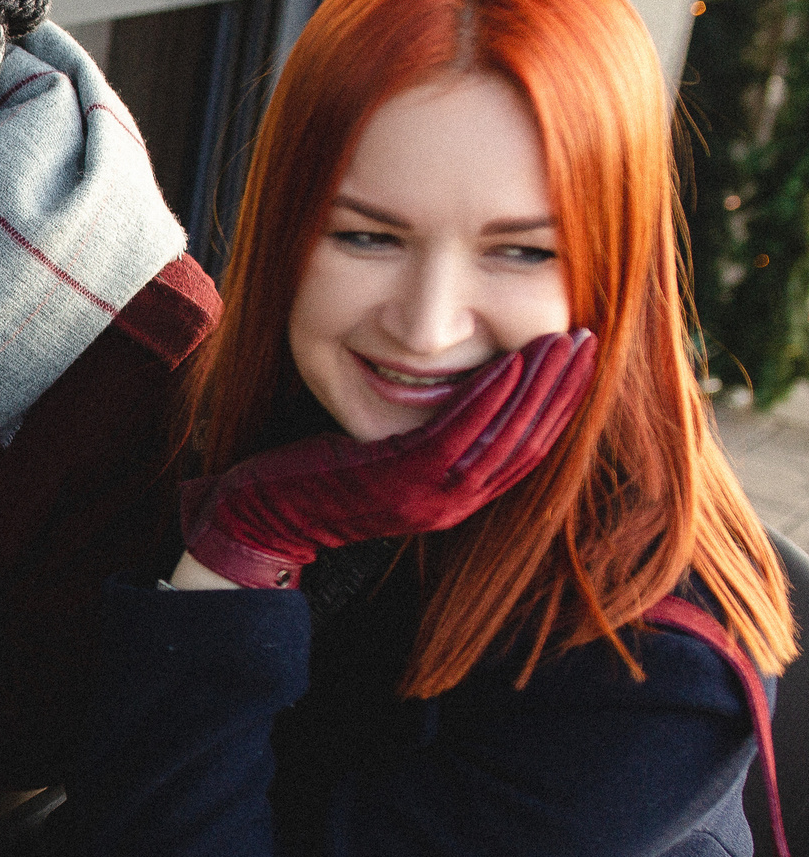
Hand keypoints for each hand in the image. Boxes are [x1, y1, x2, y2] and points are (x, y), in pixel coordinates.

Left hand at [183, 328, 595, 588]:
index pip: (531, 448)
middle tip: (588, 339)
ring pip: (505, 439)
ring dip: (539, 388)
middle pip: (530, 442)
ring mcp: (430, 498)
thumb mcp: (391, 453)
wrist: (268, 516)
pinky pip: (457, 437)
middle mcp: (454, 504)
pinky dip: (487, 400)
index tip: (582, 358)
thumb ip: (433, 430)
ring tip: (563, 340)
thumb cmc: (324, 474)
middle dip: (564, 390)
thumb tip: (468, 383)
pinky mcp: (400, 483)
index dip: (563, 403)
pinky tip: (508, 363)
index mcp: (459, 497)